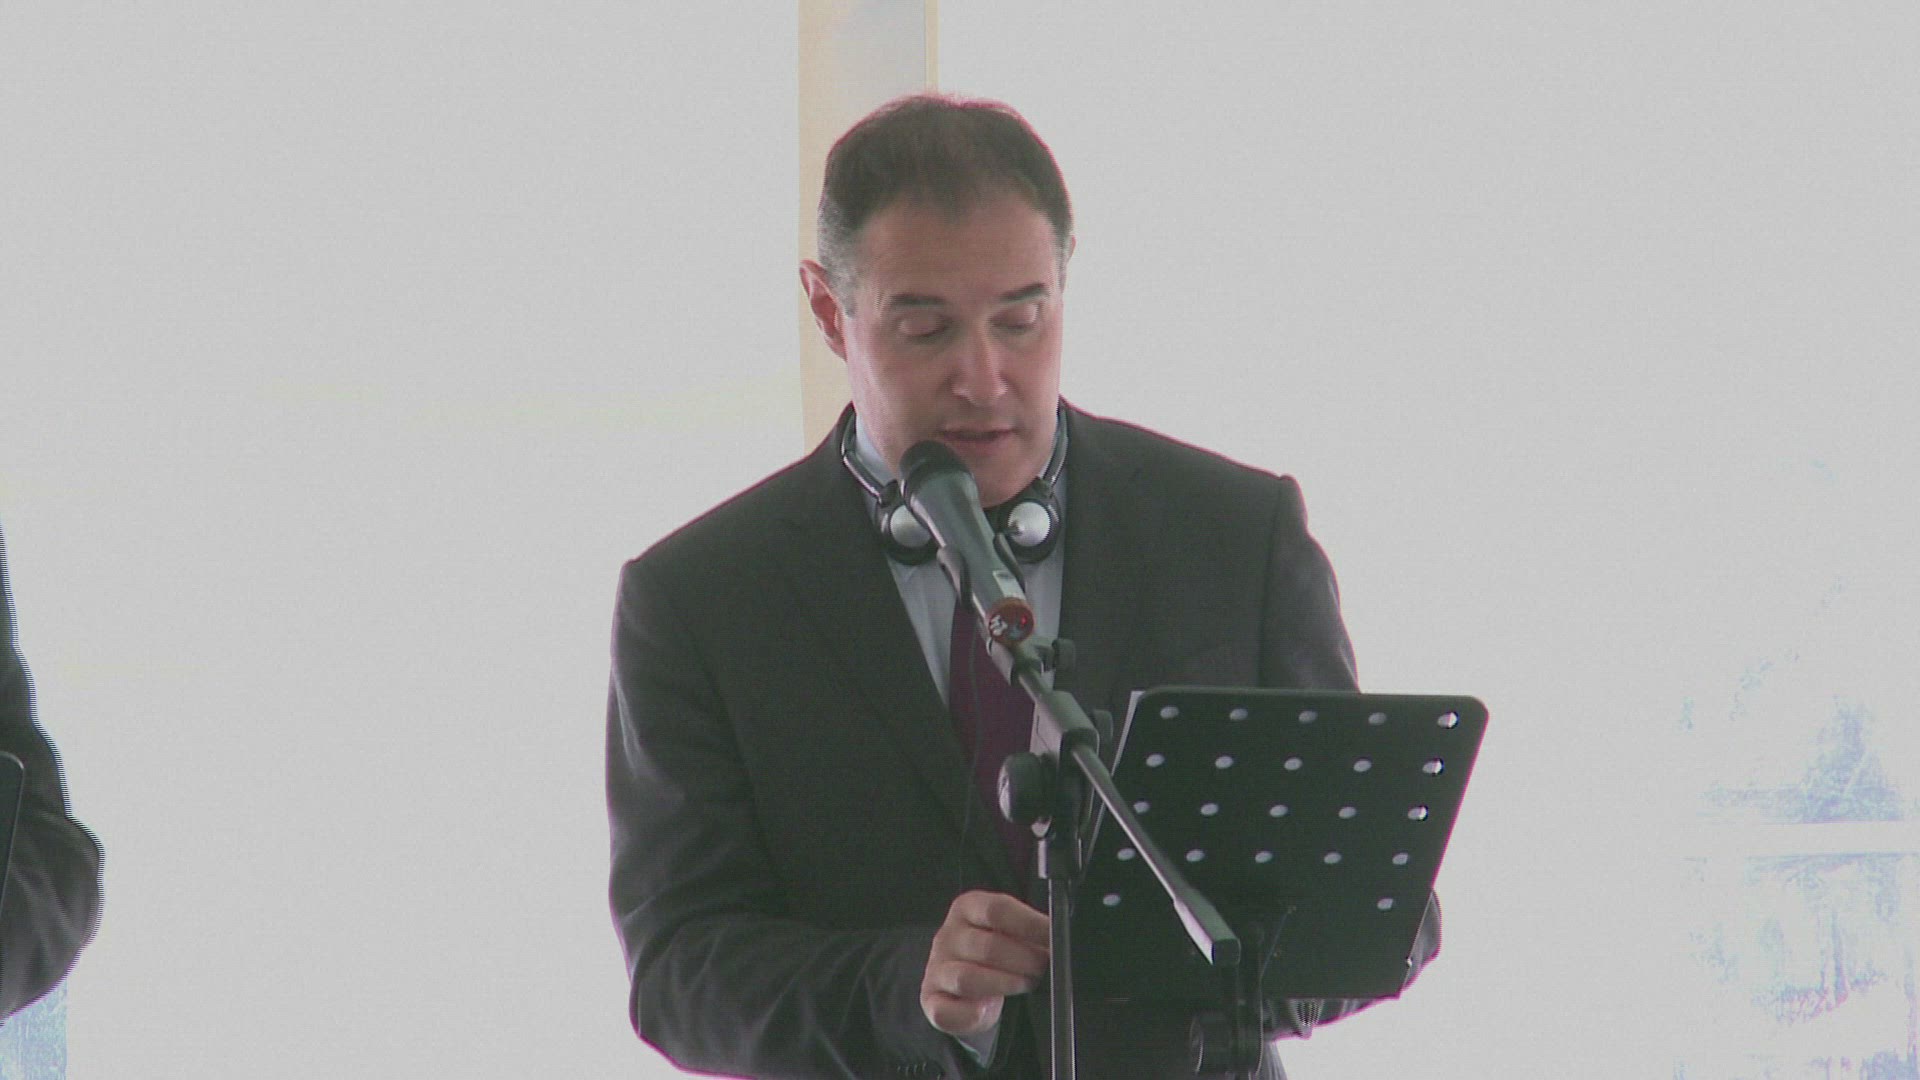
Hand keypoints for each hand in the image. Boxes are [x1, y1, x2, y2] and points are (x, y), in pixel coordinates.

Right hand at [921, 890, 1050, 1035]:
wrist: (968, 983)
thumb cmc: (998, 952)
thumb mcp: (1012, 931)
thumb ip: (1032, 929)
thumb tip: (1059, 936)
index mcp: (968, 908)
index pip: (997, 909)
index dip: (1030, 925)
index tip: (1054, 938)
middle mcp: (948, 936)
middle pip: (987, 946)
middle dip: (1024, 960)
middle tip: (1043, 968)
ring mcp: (937, 969)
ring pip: (967, 978)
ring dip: (1003, 984)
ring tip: (1025, 985)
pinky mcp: (931, 1000)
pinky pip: (945, 1011)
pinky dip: (968, 1015)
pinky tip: (987, 1011)